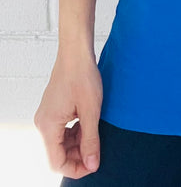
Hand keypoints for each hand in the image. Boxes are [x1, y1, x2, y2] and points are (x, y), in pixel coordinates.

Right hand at [33, 51, 102, 178]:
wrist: (76, 51)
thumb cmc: (83, 76)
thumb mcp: (91, 111)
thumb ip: (90, 140)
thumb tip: (92, 164)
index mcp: (48, 126)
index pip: (56, 162)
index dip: (76, 168)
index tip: (93, 163)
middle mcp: (43, 122)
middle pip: (58, 153)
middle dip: (78, 155)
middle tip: (97, 149)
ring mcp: (47, 115)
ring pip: (60, 142)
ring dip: (77, 143)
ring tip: (94, 134)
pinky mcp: (53, 109)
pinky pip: (61, 130)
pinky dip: (74, 132)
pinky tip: (87, 124)